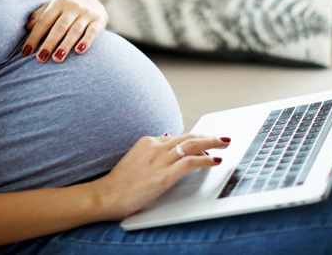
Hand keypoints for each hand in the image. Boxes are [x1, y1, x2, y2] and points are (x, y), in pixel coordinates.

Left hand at [22, 0, 108, 62]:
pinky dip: (86, 41)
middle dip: (49, 43)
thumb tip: (28, 26)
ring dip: (65, 45)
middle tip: (40, 58)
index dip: (35, 36)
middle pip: (59, 27)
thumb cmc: (66, 11)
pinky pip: (92, 32)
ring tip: (57, 59)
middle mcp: (72, 7)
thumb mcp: (53, 9)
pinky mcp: (99, 20)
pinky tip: (79, 51)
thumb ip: (40, 16)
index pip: (44, 21)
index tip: (26, 52)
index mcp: (58, 3)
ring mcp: (86, 13)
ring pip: (75, 31)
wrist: (93, 3)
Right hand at [89, 134, 229, 219]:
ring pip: (193, 145)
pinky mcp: (164, 175)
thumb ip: (152, 150)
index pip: (178, 137)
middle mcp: (155, 147)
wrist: (107, 195)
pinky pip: (191, 162)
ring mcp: (160, 160)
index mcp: (147, 141)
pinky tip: (215, 160)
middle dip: (208, 136)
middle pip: (189, 137)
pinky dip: (206, 159)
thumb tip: (168, 139)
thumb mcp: (135, 158)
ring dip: (212, 143)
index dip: (196, 139)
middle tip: (223, 137)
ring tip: (225, 144)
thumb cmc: (120, 182)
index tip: (206, 142)